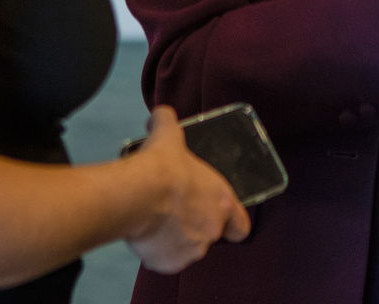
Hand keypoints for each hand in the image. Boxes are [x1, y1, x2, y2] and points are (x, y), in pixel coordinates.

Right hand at [125, 107, 250, 273]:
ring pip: (186, 248)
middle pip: (209, 235)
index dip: (230, 222)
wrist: (137, 194)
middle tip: (174, 212)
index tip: (218, 218)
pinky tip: (145, 234)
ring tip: (156, 221)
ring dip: (175, 239)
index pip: (241, 225)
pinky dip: (156, 251)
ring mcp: (192, 250)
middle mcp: (212, 230)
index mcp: (221, 202)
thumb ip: (169, 122)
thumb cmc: (161, 165)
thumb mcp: (169, 133)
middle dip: (194, 226)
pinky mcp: (169, 264)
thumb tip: (161, 114)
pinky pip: (164, 259)